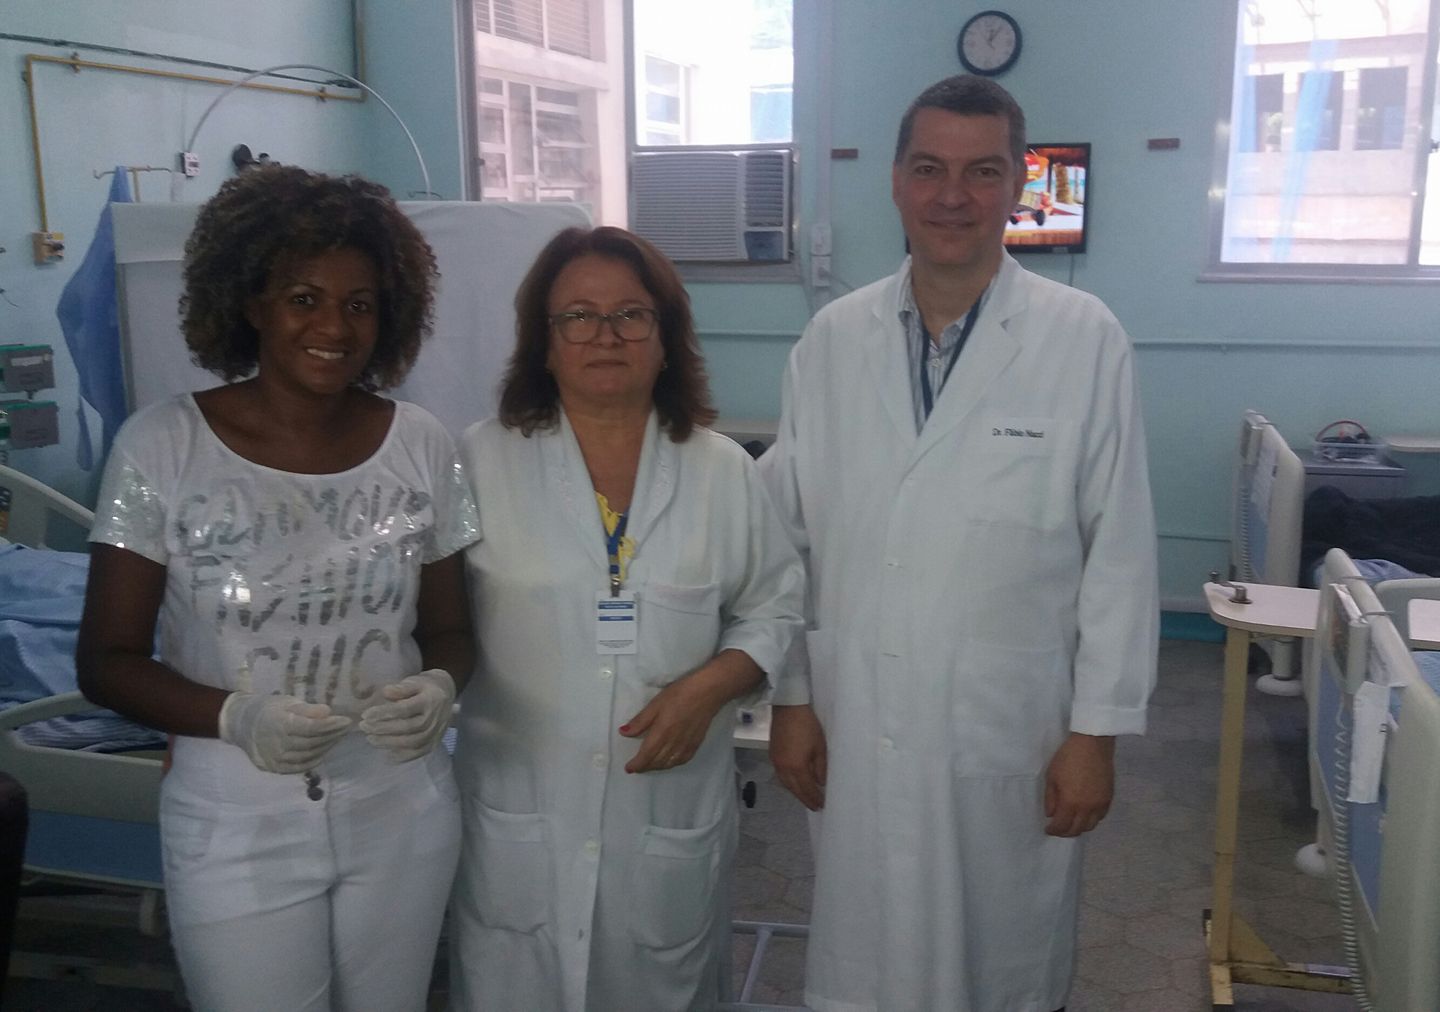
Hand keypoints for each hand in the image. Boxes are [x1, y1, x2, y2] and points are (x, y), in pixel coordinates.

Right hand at [218, 692, 351, 774]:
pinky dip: (316, 758)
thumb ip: (307, 709)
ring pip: (310, 755)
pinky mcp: (276, 768)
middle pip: (313, 742)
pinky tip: (325, 749)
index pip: (312, 728)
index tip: (346, 720)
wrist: (243, 726)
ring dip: (328, 746)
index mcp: (280, 724)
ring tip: (338, 736)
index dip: (331, 725)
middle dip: (333, 734)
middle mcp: (278, 744)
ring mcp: (277, 759)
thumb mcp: (287, 703)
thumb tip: (328, 711)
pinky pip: (301, 766)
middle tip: (346, 727)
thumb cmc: (269, 710)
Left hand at [359, 669, 455, 762]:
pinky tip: (387, 754)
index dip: (384, 713)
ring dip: (389, 743)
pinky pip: (419, 752)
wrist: (446, 695)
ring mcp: (435, 732)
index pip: (405, 709)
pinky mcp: (434, 742)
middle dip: (383, 729)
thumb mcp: (415, 681)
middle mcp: (434, 718)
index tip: (366, 714)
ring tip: (370, 739)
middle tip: (364, 727)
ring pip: (412, 742)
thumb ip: (401, 688)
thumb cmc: (425, 687)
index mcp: (429, 700)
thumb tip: (386, 692)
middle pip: (408, 727)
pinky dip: (403, 756)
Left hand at [619, 675, 726, 773]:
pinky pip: (682, 760)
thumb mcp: (655, 704)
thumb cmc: (679, 694)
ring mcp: (686, 745)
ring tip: (650, 765)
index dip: (636, 764)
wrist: (707, 692)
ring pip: (669, 763)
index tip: (628, 768)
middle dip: (645, 767)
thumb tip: (623, 732)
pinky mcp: (696, 744)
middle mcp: (673, 743)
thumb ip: (640, 721)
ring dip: (657, 767)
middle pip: (657, 762)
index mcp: (661, 733)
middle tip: (637, 766)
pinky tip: (669, 761)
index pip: (646, 755)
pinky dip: (672, 764)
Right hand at [770, 704, 826, 810]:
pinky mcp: (772, 755)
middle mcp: (783, 768)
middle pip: (794, 789)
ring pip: (786, 783)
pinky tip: (795, 782)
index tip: (822, 806)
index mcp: (796, 767)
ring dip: (796, 792)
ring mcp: (775, 762)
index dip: (814, 798)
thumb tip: (821, 783)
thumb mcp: (820, 747)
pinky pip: (781, 775)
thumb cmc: (808, 726)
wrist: (788, 708)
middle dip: (804, 799)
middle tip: (814, 806)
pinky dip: (789, 783)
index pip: (806, 788)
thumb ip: (820, 767)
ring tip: (805, 796)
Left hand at [1044, 732, 1114, 836]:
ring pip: (1090, 826)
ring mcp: (1100, 804)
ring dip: (1079, 828)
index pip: (1062, 826)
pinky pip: (1101, 817)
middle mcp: (1087, 808)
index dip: (1053, 830)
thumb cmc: (1068, 758)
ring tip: (1071, 823)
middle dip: (1065, 832)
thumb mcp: (1052, 777)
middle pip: (1077, 829)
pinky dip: (1092, 820)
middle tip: (1058, 829)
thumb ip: (1050, 798)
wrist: (1092, 745)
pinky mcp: (1109, 798)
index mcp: (1070, 803)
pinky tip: (1085, 815)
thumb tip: (1051, 814)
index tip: (1047, 829)